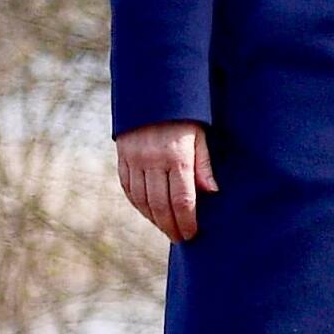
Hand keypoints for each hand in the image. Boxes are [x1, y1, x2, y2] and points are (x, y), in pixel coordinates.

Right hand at [116, 120, 216, 242]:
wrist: (150, 94)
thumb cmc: (184, 117)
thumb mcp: (200, 136)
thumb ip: (203, 165)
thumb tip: (211, 193)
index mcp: (176, 157)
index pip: (182, 200)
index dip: (186, 221)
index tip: (191, 234)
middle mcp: (152, 161)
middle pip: (161, 205)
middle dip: (171, 226)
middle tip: (179, 239)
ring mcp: (134, 161)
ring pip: (142, 200)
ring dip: (154, 219)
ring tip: (166, 229)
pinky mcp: (123, 158)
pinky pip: (128, 188)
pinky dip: (138, 204)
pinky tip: (148, 213)